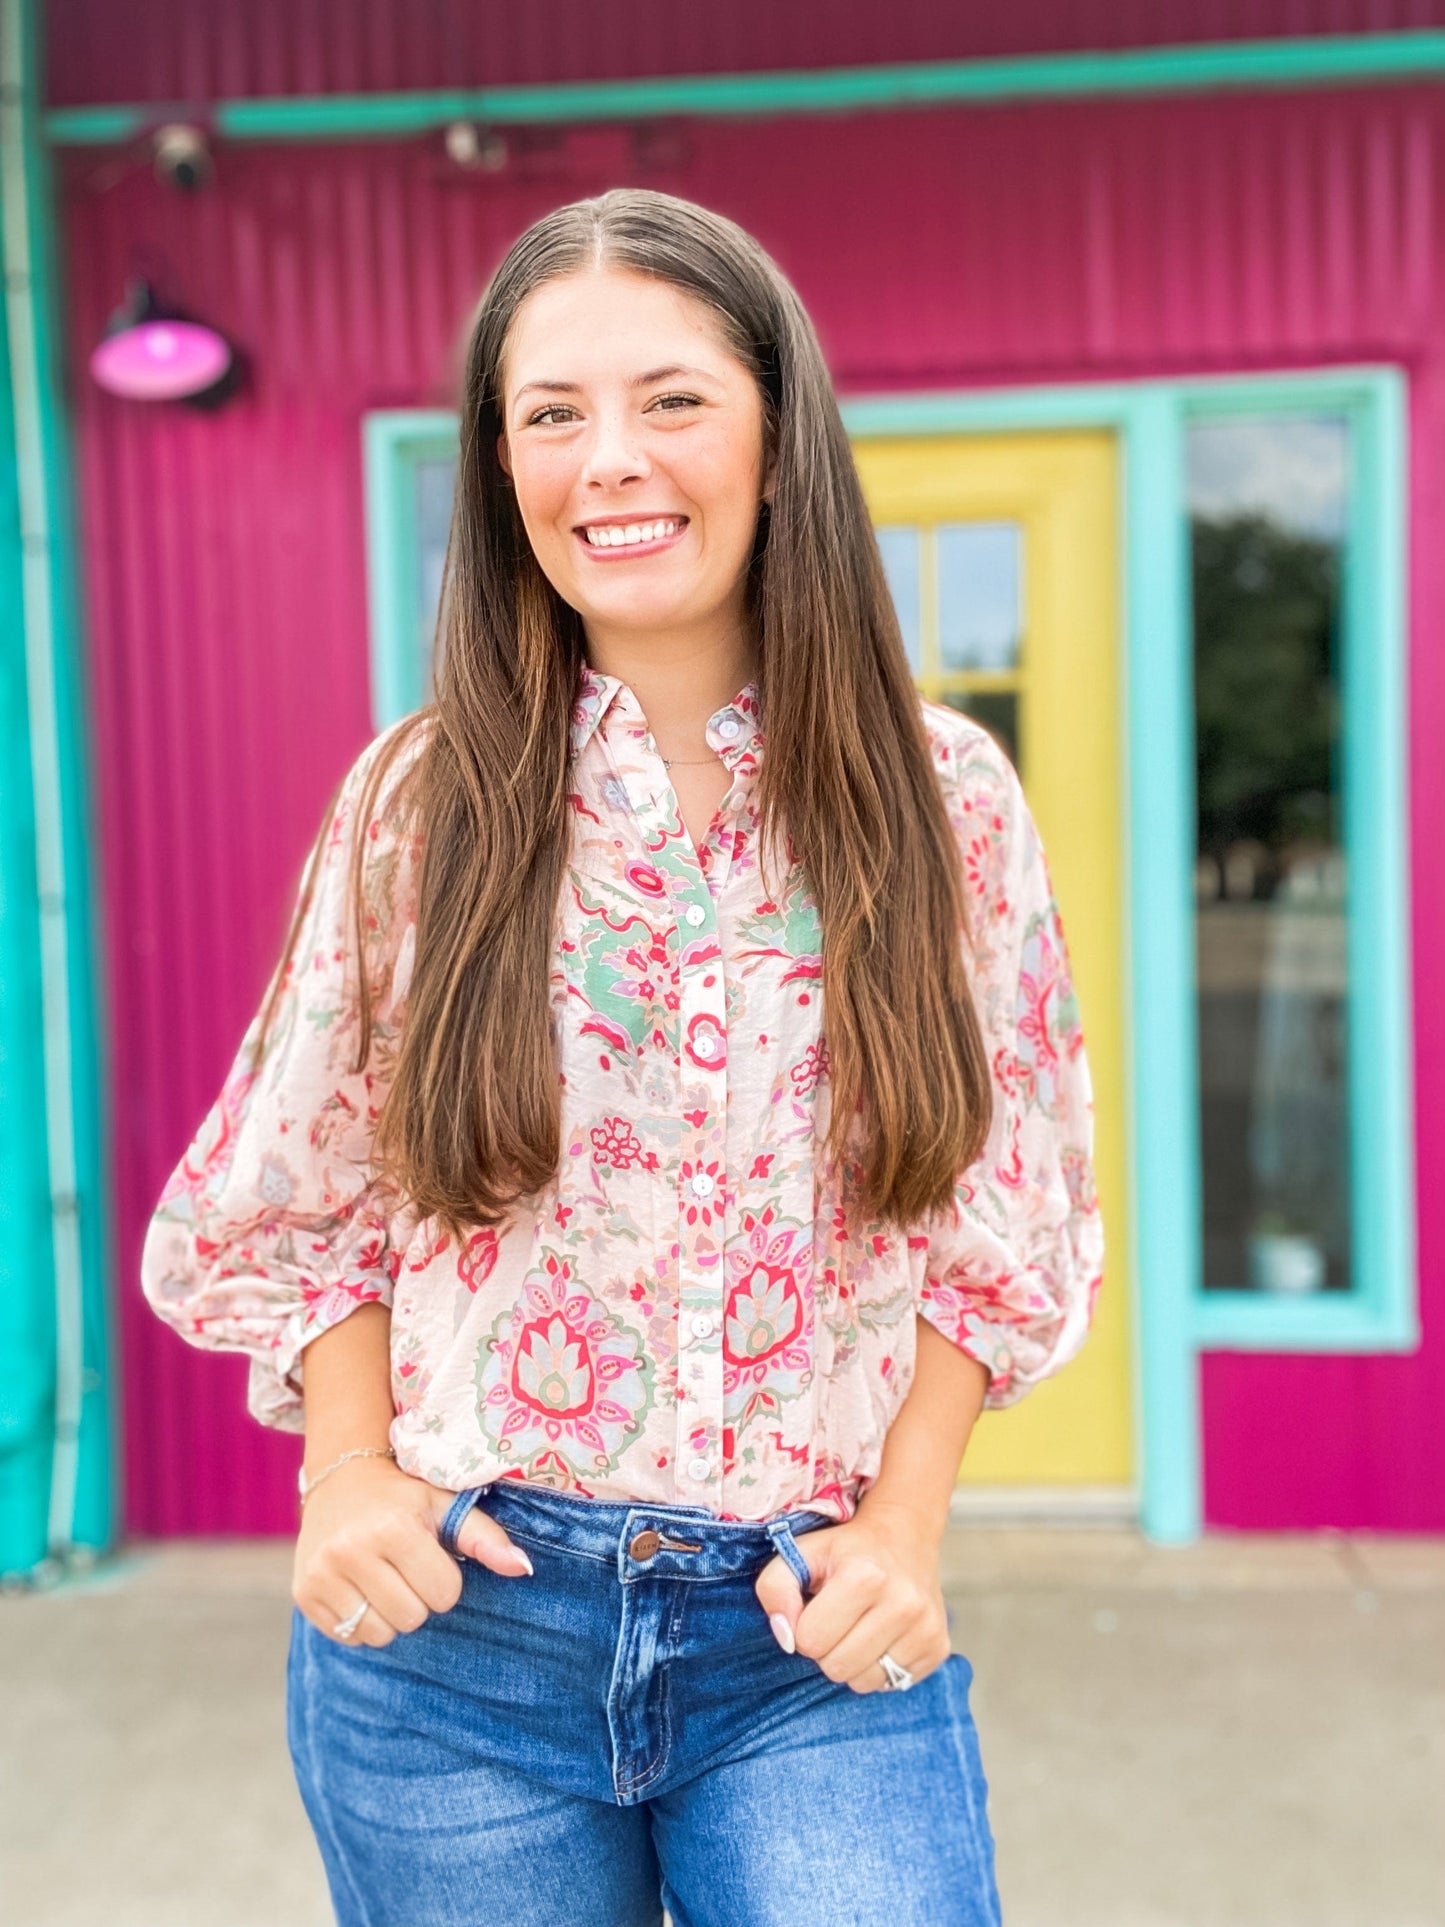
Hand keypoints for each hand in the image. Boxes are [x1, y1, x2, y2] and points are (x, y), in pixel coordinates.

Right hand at [292, 1457, 532, 1647]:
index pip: (444, 1594)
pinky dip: (361, 1621)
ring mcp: (322, 1574)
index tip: (431, 1558)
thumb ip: (485, 1537)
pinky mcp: (304, 1593)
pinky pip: (348, 1635)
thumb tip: (523, 1569)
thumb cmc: (403, 1497)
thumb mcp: (446, 1504)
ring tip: (384, 1579)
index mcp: (393, 1528)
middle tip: (406, 1569)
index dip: (445, 1580)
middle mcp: (352, 1551)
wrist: (341, 1480)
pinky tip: (361, 1587)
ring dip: (389, 1614)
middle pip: (411, 1618)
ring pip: (379, 1634)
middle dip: (418, 1599)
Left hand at [753, 1499, 952, 1693]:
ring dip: (852, 1661)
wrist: (904, 1537)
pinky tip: (883, 1635)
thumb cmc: (845, 1550)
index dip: (804, 1627)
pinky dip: (879, 1667)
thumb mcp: (800, 1553)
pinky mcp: (938, 1648)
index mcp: (865, 1577)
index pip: (809, 1641)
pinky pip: (892, 1684)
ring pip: (864, 1683)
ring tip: (859, 1627)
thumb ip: (775, 1589)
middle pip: (836, 1667)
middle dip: (827, 1648)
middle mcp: (903, 1604)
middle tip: (838, 1618)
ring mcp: (926, 1628)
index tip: (816, 1606)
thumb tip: (785, 1638)